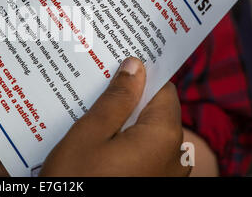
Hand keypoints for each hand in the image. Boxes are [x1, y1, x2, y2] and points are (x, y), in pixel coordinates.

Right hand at [39, 57, 189, 175]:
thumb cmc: (77, 180)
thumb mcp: (90, 134)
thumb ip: (117, 99)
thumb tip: (135, 66)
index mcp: (162, 136)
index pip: (163, 90)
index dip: (141, 77)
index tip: (116, 67)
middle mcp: (173, 156)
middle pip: (155, 112)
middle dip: (127, 99)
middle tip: (96, 91)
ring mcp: (165, 175)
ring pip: (147, 133)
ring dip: (123, 121)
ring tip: (92, 114)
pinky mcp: (153, 184)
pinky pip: (144, 154)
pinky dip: (124, 142)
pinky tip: (97, 141)